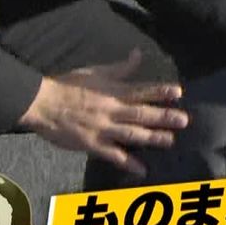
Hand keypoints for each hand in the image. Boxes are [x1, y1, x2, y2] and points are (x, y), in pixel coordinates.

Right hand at [19, 49, 187, 175]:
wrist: (42, 103)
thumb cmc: (68, 85)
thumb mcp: (96, 71)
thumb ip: (120, 68)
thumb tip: (139, 54)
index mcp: (113, 91)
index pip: (141, 90)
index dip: (159, 92)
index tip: (178, 93)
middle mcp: (111, 109)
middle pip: (141, 113)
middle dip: (163, 117)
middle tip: (183, 121)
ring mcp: (102, 128)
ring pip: (131, 134)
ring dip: (151, 138)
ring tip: (169, 141)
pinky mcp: (92, 144)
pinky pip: (113, 155)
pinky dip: (128, 163)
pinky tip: (142, 170)